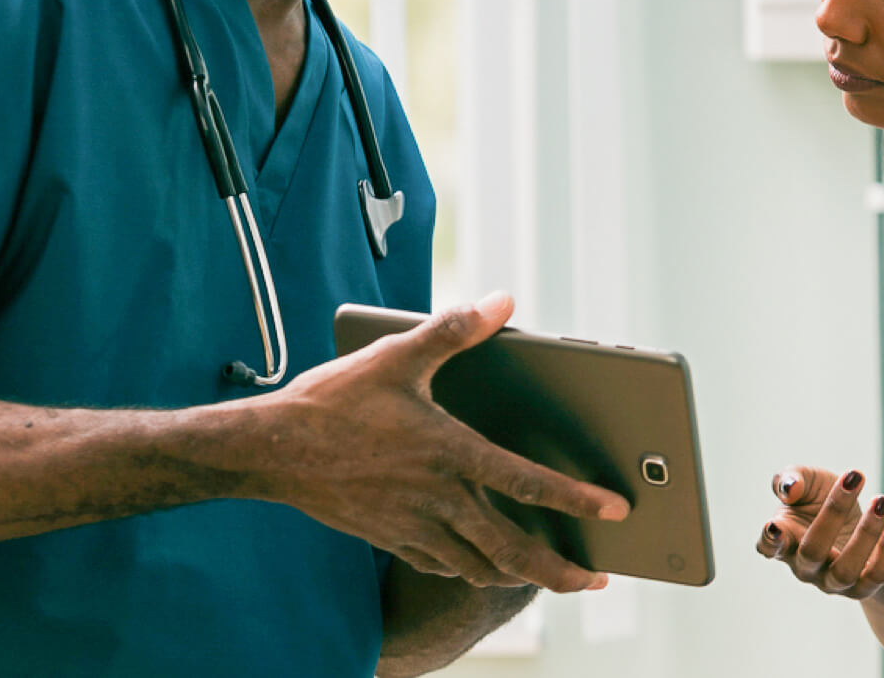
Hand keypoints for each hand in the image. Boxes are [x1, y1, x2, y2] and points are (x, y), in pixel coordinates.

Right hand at [254, 292, 629, 593]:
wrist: (268, 450)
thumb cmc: (333, 400)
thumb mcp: (396, 354)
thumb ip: (455, 329)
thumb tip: (503, 302)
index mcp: (449, 452)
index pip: (528, 483)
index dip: (577, 500)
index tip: (615, 513)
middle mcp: (437, 498)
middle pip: (513, 550)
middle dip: (561, 572)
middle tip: (596, 580)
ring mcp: (412, 526)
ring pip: (479, 568)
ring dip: (519, 576)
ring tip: (550, 576)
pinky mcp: (390, 538)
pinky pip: (442, 567)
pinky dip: (472, 572)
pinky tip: (482, 567)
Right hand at [756, 465, 883, 599]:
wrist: (852, 522)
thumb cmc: (819, 498)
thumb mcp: (806, 480)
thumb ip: (792, 479)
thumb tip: (790, 489)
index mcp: (784, 540)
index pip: (769, 547)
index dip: (769, 540)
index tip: (774, 526)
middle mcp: (805, 567)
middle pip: (812, 551)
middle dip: (833, 513)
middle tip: (854, 479)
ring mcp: (832, 582)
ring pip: (846, 570)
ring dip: (867, 533)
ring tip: (882, 500)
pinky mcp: (861, 588)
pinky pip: (877, 575)